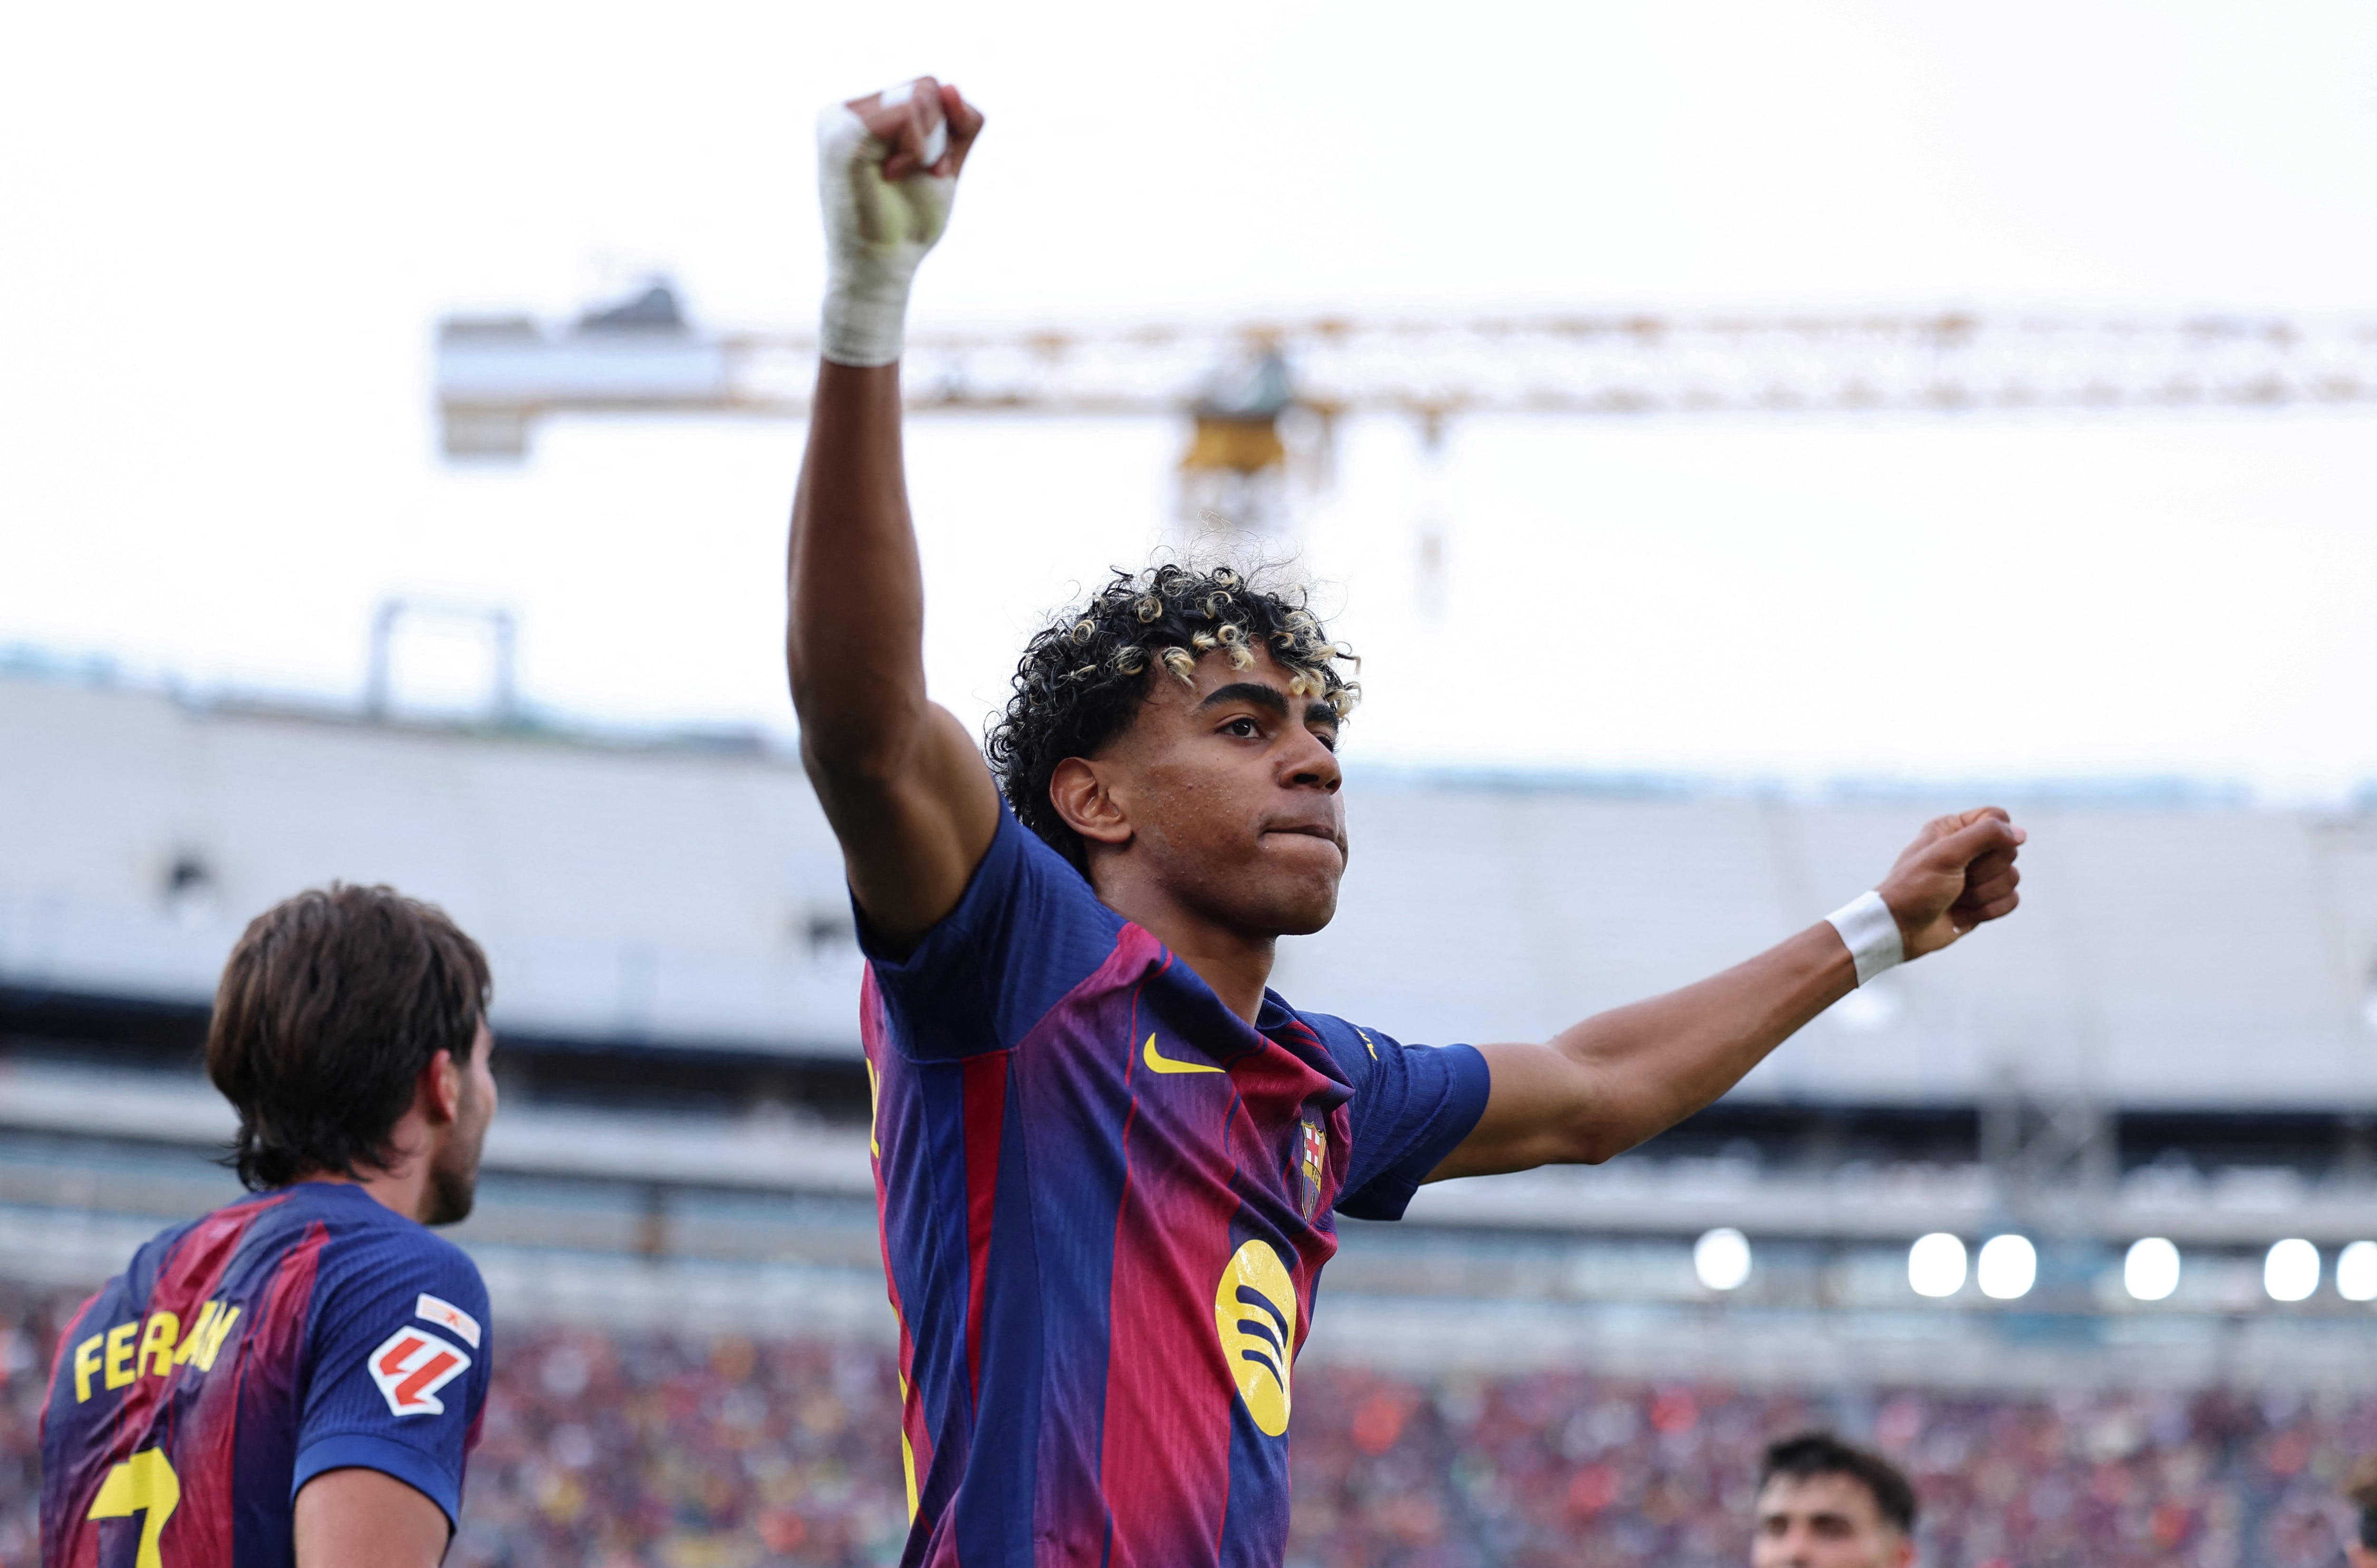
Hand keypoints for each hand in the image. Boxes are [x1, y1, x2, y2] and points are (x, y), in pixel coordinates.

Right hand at [815, 77, 984, 366]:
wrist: (882, 268)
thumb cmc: (908, 223)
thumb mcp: (945, 163)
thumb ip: (957, 123)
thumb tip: (950, 87)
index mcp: (863, 114)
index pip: (927, 88)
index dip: (945, 129)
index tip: (926, 169)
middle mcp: (845, 111)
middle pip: (926, 86)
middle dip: (938, 136)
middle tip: (914, 175)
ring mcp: (839, 119)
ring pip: (920, 96)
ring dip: (928, 146)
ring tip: (899, 177)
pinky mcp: (843, 135)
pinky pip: (906, 112)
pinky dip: (918, 148)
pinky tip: (892, 175)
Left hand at [1875, 806, 2024, 959]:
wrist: (1901, 930)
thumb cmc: (1915, 888)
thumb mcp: (1946, 854)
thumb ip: (1984, 836)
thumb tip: (2021, 834)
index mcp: (1954, 828)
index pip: (1997, 817)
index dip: (1995, 836)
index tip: (1973, 853)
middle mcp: (1968, 849)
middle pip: (2008, 851)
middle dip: (1984, 872)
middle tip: (1956, 880)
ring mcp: (1978, 876)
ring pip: (2011, 877)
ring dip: (1982, 894)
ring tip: (1955, 899)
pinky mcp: (1984, 900)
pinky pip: (2011, 900)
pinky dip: (1988, 910)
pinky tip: (1963, 914)